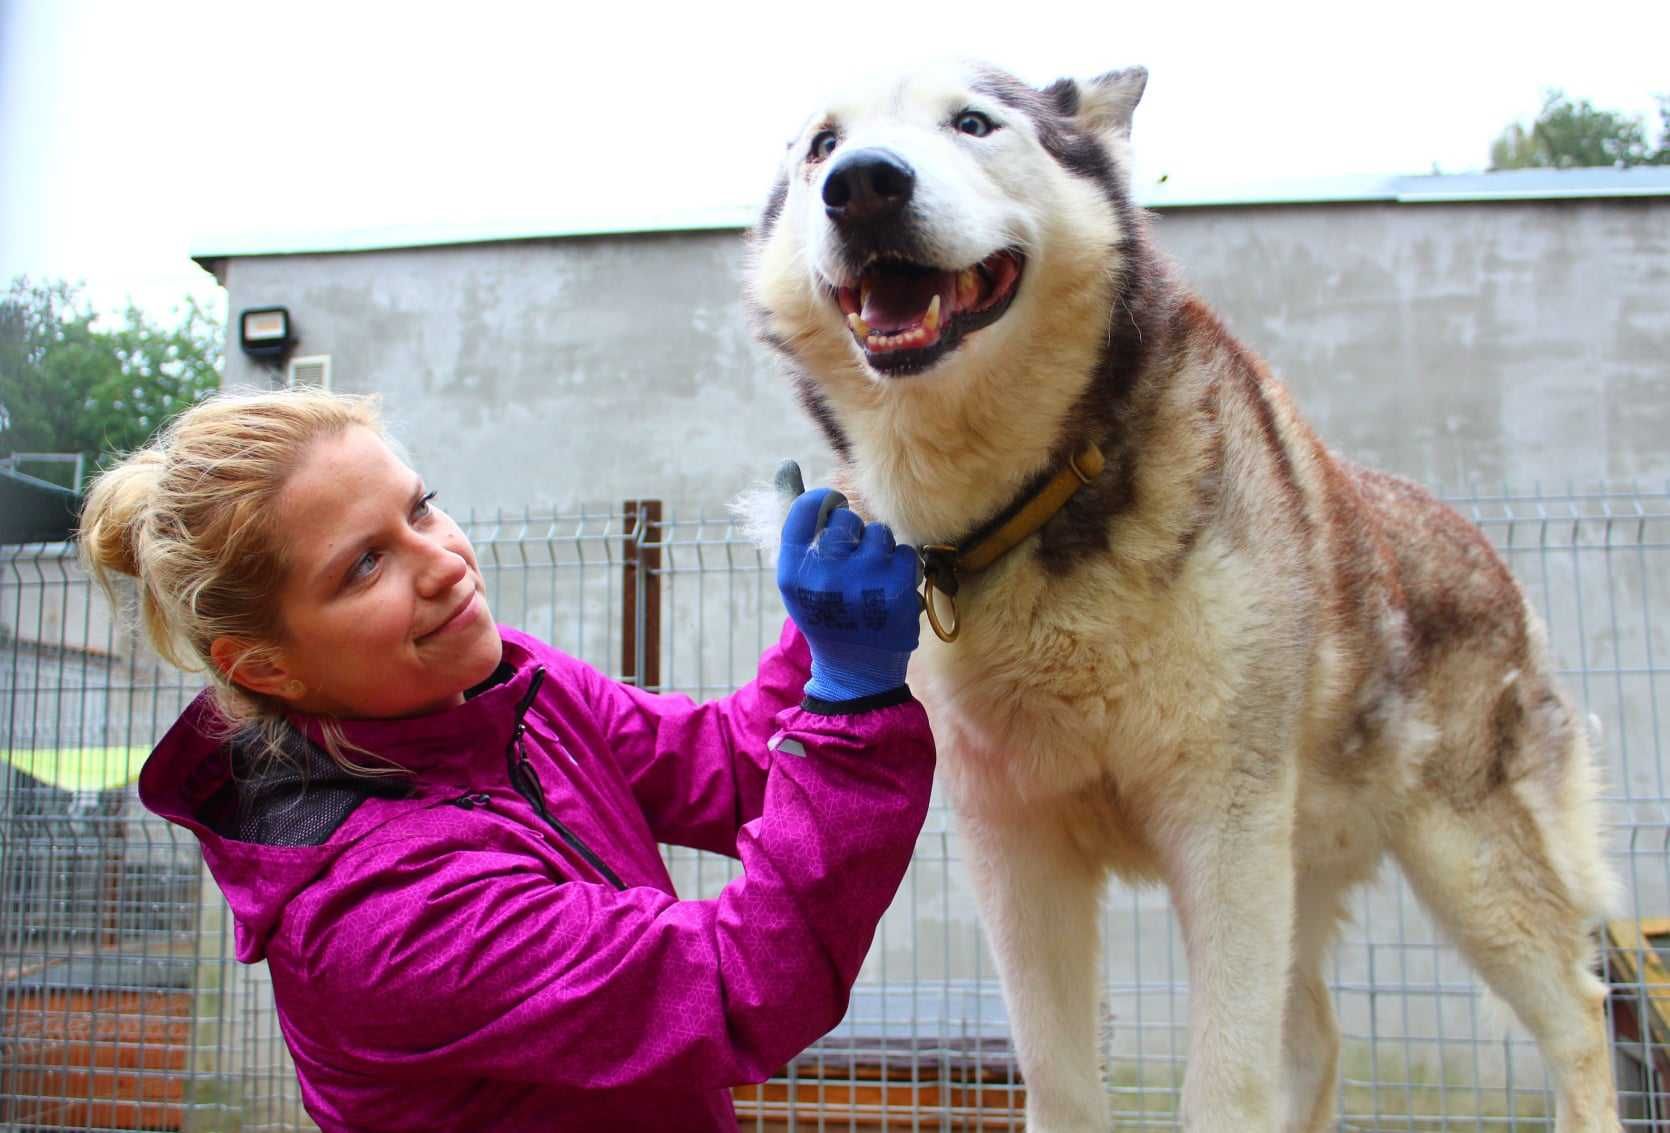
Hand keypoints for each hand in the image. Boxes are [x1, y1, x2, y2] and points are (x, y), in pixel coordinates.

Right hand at [775, 464, 920, 703]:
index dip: (824, 503)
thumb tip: (787, 467)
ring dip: (879, 550)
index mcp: (791, 571)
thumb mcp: (797, 573)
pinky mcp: (896, 591)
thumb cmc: (825, 610)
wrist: (856, 670)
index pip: (807, 507)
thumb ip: (793, 520)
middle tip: (851, 560)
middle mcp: (823, 576)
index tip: (831, 515)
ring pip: (879, 533)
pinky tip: (889, 590)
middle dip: (852, 533)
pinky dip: (901, 568)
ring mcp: (861, 583)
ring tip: (870, 578)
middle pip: (846, 518)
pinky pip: (904, 552)